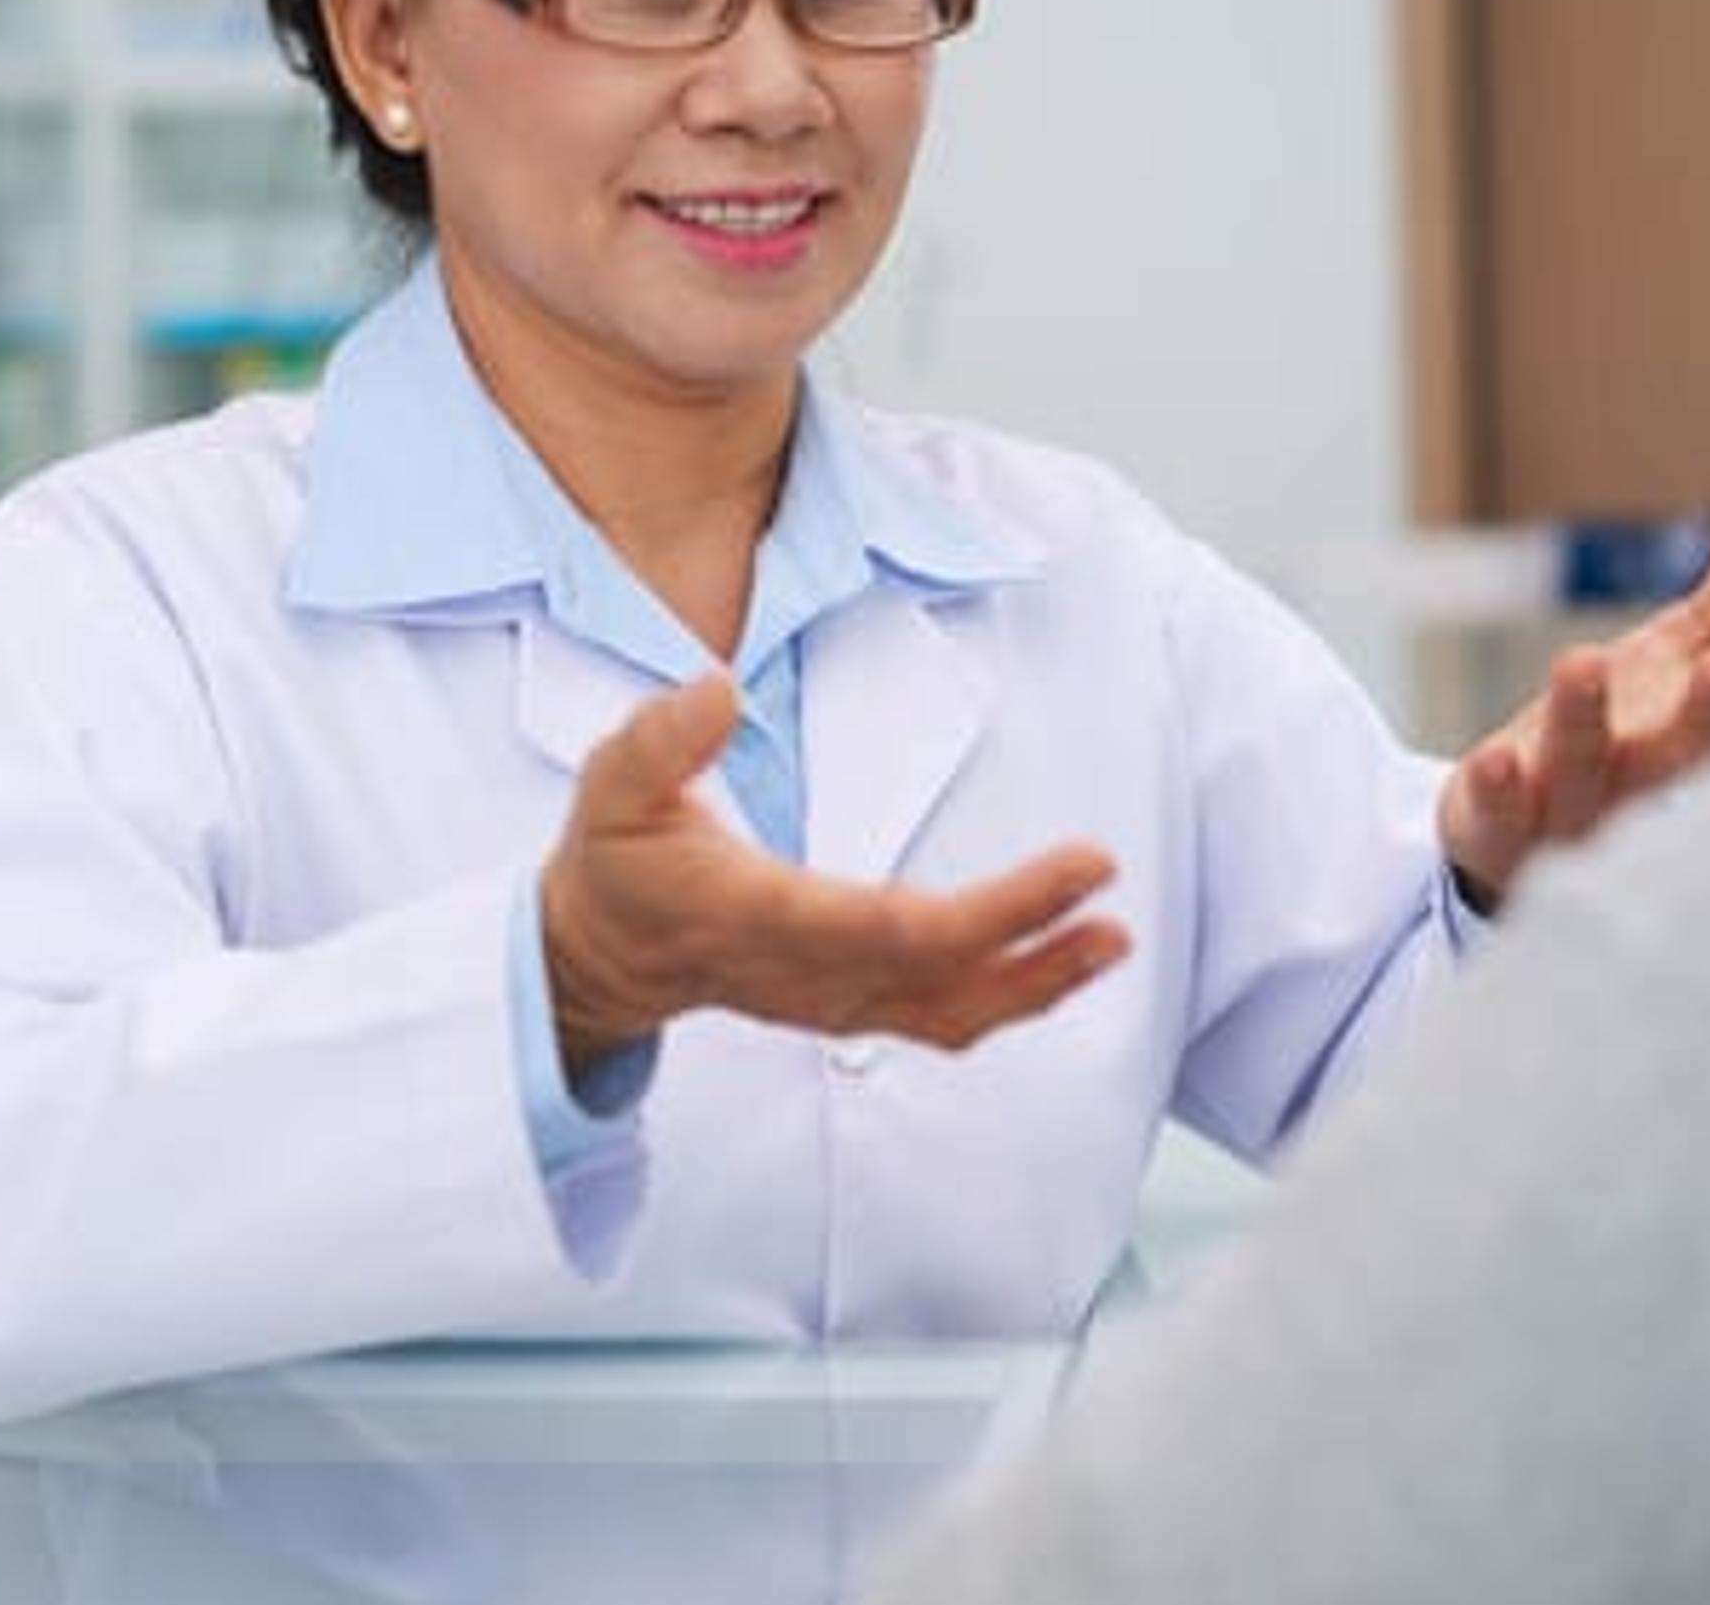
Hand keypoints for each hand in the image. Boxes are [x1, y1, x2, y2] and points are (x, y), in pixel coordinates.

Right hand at [543, 674, 1128, 1074]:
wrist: (600, 956)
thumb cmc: (614, 860)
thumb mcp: (611, 784)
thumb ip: (662, 740)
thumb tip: (721, 689)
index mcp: (757, 915)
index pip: (886, 927)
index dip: (987, 910)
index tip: (1063, 870)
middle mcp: (804, 973)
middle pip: (937, 968)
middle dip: (1027, 929)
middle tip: (1101, 878)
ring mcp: (829, 1001)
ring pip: (948, 1010)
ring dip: (1035, 982)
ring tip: (1109, 940)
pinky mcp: (846, 1009)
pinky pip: (939, 1019)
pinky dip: (1007, 1000)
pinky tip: (1061, 968)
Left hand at [1439, 491, 1709, 905]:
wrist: (1515, 832)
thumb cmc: (1621, 732)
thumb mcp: (1677, 655)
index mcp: (1703, 740)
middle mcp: (1648, 784)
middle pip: (1686, 750)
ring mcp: (1574, 811)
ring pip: (1585, 770)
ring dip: (1584, 722)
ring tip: (1581, 660)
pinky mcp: (1500, 831)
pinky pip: (1499, 812)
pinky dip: (1499, 788)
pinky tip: (1497, 758)